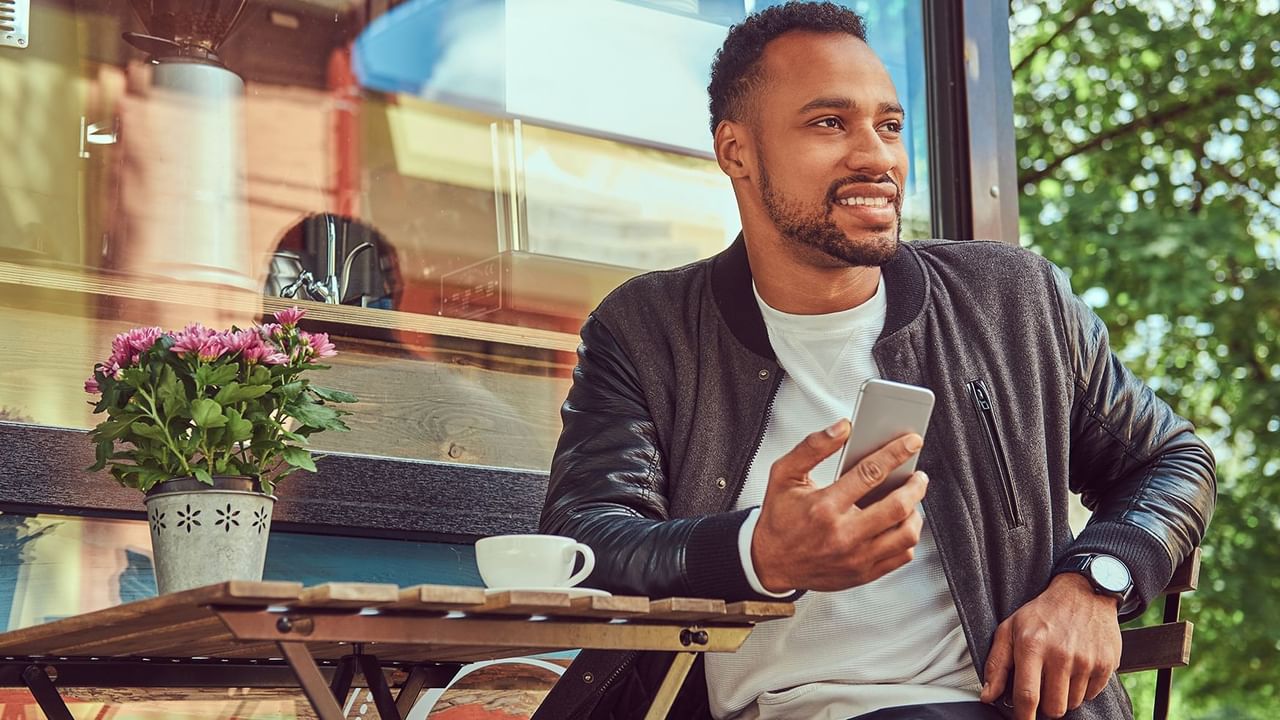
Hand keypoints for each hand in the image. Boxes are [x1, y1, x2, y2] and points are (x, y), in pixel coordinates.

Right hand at [750, 420, 927, 591]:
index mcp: (824, 506)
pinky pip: (901, 556)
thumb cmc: (778, 518)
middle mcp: (843, 534)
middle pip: (897, 506)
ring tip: (910, 502)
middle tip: (918, 476)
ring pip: (906, 534)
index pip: (871, 473)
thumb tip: (841, 428)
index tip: (911, 443)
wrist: (769, 562)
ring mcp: (856, 557)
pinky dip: (908, 538)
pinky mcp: (863, 573)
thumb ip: (812, 447)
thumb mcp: (784, 475)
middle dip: (915, 485)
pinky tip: (899, 525)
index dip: (896, 453)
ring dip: (915, 513)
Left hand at [980, 573, 1122, 718]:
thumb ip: (996, 664)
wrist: (1084, 593)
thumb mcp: (1010, 629)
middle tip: (1042, 689)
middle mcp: (1061, 655)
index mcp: (1032, 646)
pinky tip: (1076, 668)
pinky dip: (1082, 689)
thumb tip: (987, 696)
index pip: (1027, 696)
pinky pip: (1091, 695)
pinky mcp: (1106, 664)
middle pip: (1054, 708)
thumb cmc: (1042, 613)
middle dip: (1045, 707)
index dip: (1023, 717)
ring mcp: (1086, 660)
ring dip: (1064, 696)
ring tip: (1059, 673)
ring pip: (1073, 704)